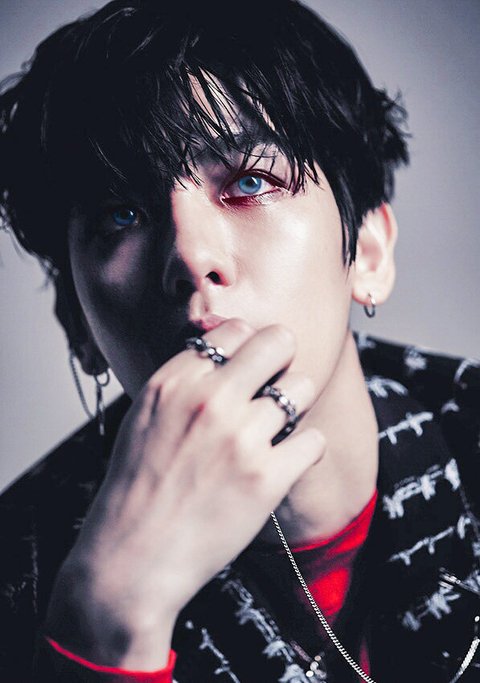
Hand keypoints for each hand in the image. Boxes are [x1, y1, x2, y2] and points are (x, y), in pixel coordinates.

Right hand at [45, 319, 325, 669]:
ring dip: (295, 406)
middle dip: (282, 360)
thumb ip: (184, 382)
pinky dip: (305, 450)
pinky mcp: (266, 478)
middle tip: (274, 385)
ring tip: (276, 429)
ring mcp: (240, 438)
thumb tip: (226, 357)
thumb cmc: (136, 488)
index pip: (236, 330)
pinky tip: (285, 462)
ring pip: (303, 388)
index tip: (248, 369)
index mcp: (175, 382)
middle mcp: (209, 401)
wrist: (133, 558)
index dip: (247, 347)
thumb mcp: (144, 417)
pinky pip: (314, 440)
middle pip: (278, 342)